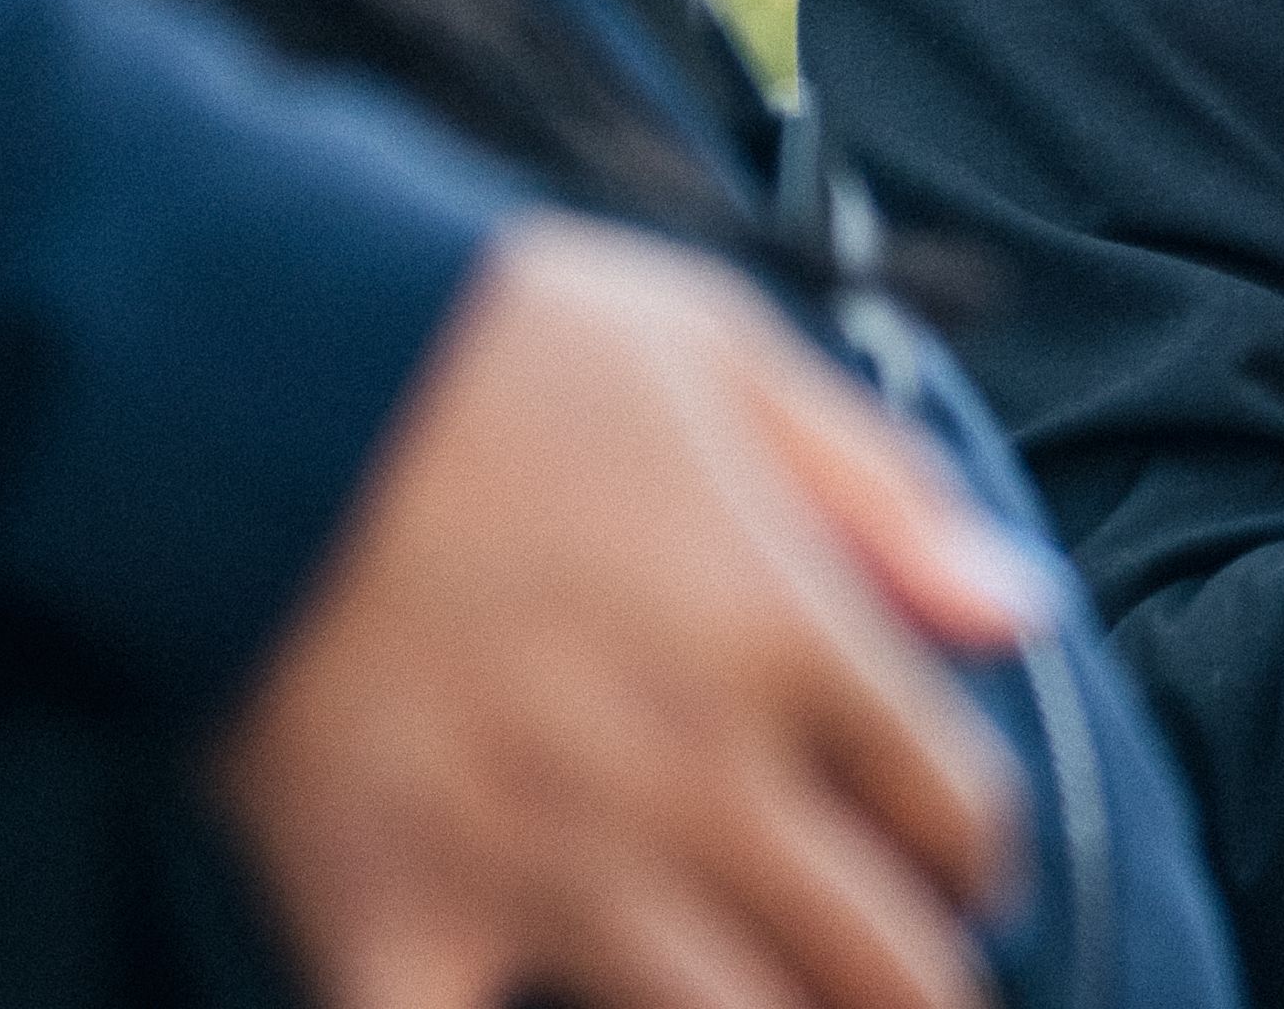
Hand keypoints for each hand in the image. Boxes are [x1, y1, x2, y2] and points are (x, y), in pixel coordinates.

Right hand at [210, 217, 1045, 1008]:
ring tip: (774, 1004)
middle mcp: (693, 770)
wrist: (259, 369)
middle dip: (916, 987)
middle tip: (902, 980)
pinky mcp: (382, 916)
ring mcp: (542, 860)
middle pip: (876, 959)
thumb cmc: (497, 341)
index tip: (967, 868)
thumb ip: (887, 495)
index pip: (958, 804)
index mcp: (786, 633)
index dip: (982, 853)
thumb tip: (1024, 612)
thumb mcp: (733, 356)